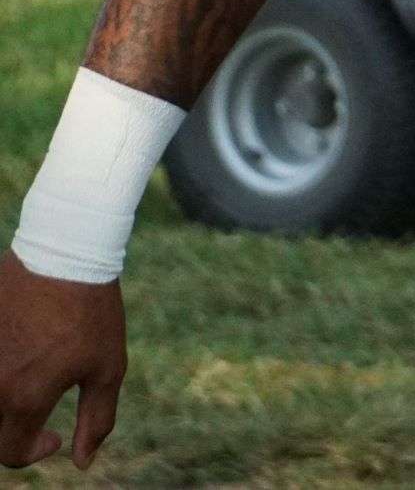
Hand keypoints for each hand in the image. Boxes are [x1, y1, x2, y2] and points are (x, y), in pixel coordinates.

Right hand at [0, 251, 125, 469]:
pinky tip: (20, 352)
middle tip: (39, 414)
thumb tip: (81, 461)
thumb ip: (96, 419)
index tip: (55, 437)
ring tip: (31, 381)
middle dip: (13, 431)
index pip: (10, 453)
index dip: (33, 453)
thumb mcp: (107, 367)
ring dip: (4, 401)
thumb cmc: (91, 310)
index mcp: (22, 398)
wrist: (64, 251)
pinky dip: (0, 369)